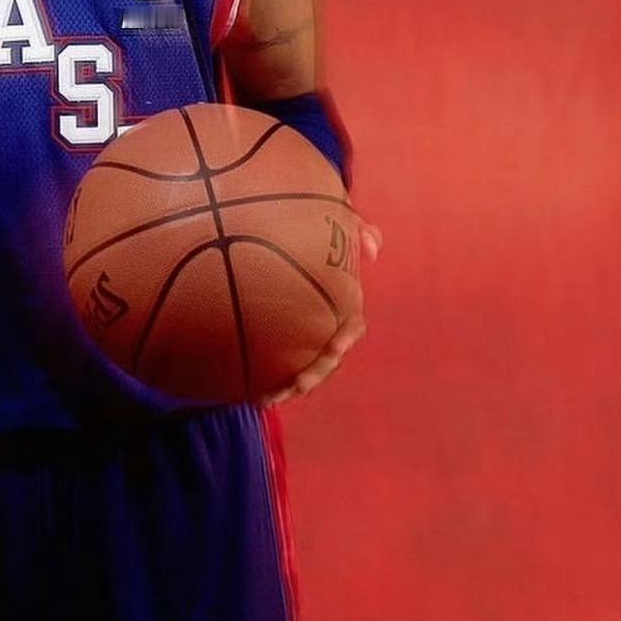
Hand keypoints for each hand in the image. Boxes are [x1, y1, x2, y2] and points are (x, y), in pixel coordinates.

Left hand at [263, 220, 381, 404]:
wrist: (285, 233)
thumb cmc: (317, 227)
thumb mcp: (339, 222)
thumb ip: (356, 227)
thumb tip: (373, 248)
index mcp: (343, 302)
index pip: (352, 325)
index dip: (346, 338)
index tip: (336, 346)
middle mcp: (327, 324)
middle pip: (327, 359)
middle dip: (314, 375)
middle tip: (298, 384)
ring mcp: (306, 334)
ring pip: (304, 368)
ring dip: (290, 385)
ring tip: (269, 398)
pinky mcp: (283, 340)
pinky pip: (278, 363)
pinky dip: (268, 378)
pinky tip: (247, 389)